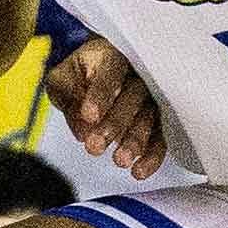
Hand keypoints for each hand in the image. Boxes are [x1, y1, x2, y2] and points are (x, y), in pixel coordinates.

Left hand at [43, 36, 167, 180]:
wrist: (110, 68)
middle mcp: (140, 73)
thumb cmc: (84, 73)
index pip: (110, 71)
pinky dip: (153, 156)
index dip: (100, 93)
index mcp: (114, 55)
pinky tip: (139, 172)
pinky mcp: (162, 117)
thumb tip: (82, 129)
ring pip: (151, 116)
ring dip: (136, 140)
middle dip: (114, 123)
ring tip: (119, 161)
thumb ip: (66, 94)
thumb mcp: (65, 77)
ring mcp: (155, 94)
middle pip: (133, 95)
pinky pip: (162, 136)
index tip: (89, 115)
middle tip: (93, 147)